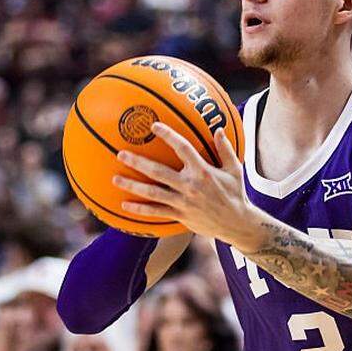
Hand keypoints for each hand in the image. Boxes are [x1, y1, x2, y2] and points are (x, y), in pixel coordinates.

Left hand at [114, 124, 258, 247]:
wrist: (236, 223)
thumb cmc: (235, 193)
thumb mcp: (235, 169)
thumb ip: (224, 149)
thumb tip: (218, 129)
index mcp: (203, 171)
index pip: (182, 148)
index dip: (168, 136)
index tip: (154, 126)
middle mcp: (190, 186)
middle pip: (158, 172)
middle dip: (138, 162)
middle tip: (121, 154)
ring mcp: (183, 202)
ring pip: (153, 193)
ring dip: (132, 185)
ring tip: (115, 178)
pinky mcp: (180, 215)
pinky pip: (156, 212)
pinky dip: (140, 209)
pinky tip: (125, 205)